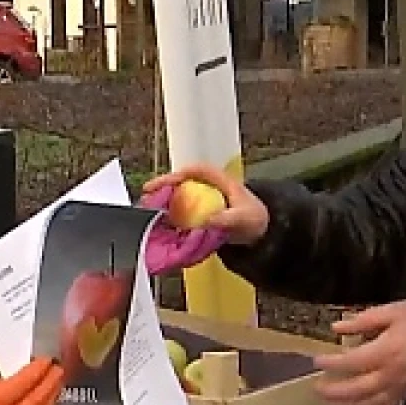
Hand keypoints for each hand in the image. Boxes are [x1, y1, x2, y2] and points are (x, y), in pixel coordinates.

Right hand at [140, 165, 269, 245]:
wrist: (259, 233)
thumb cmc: (253, 219)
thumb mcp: (243, 218)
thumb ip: (227, 219)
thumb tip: (208, 220)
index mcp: (219, 179)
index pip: (194, 171)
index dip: (175, 175)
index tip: (161, 184)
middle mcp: (207, 185)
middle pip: (181, 181)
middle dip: (162, 186)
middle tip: (146, 195)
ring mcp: (203, 198)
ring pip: (178, 195)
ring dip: (163, 201)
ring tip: (146, 210)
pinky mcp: (200, 211)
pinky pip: (182, 210)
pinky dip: (170, 215)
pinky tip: (159, 224)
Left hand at [312, 301, 405, 404]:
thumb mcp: (392, 311)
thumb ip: (364, 320)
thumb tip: (337, 327)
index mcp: (387, 351)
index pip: (353, 361)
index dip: (333, 363)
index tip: (317, 361)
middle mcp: (392, 373)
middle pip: (358, 388)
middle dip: (335, 391)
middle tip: (317, 388)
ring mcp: (400, 387)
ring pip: (370, 403)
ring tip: (329, 403)